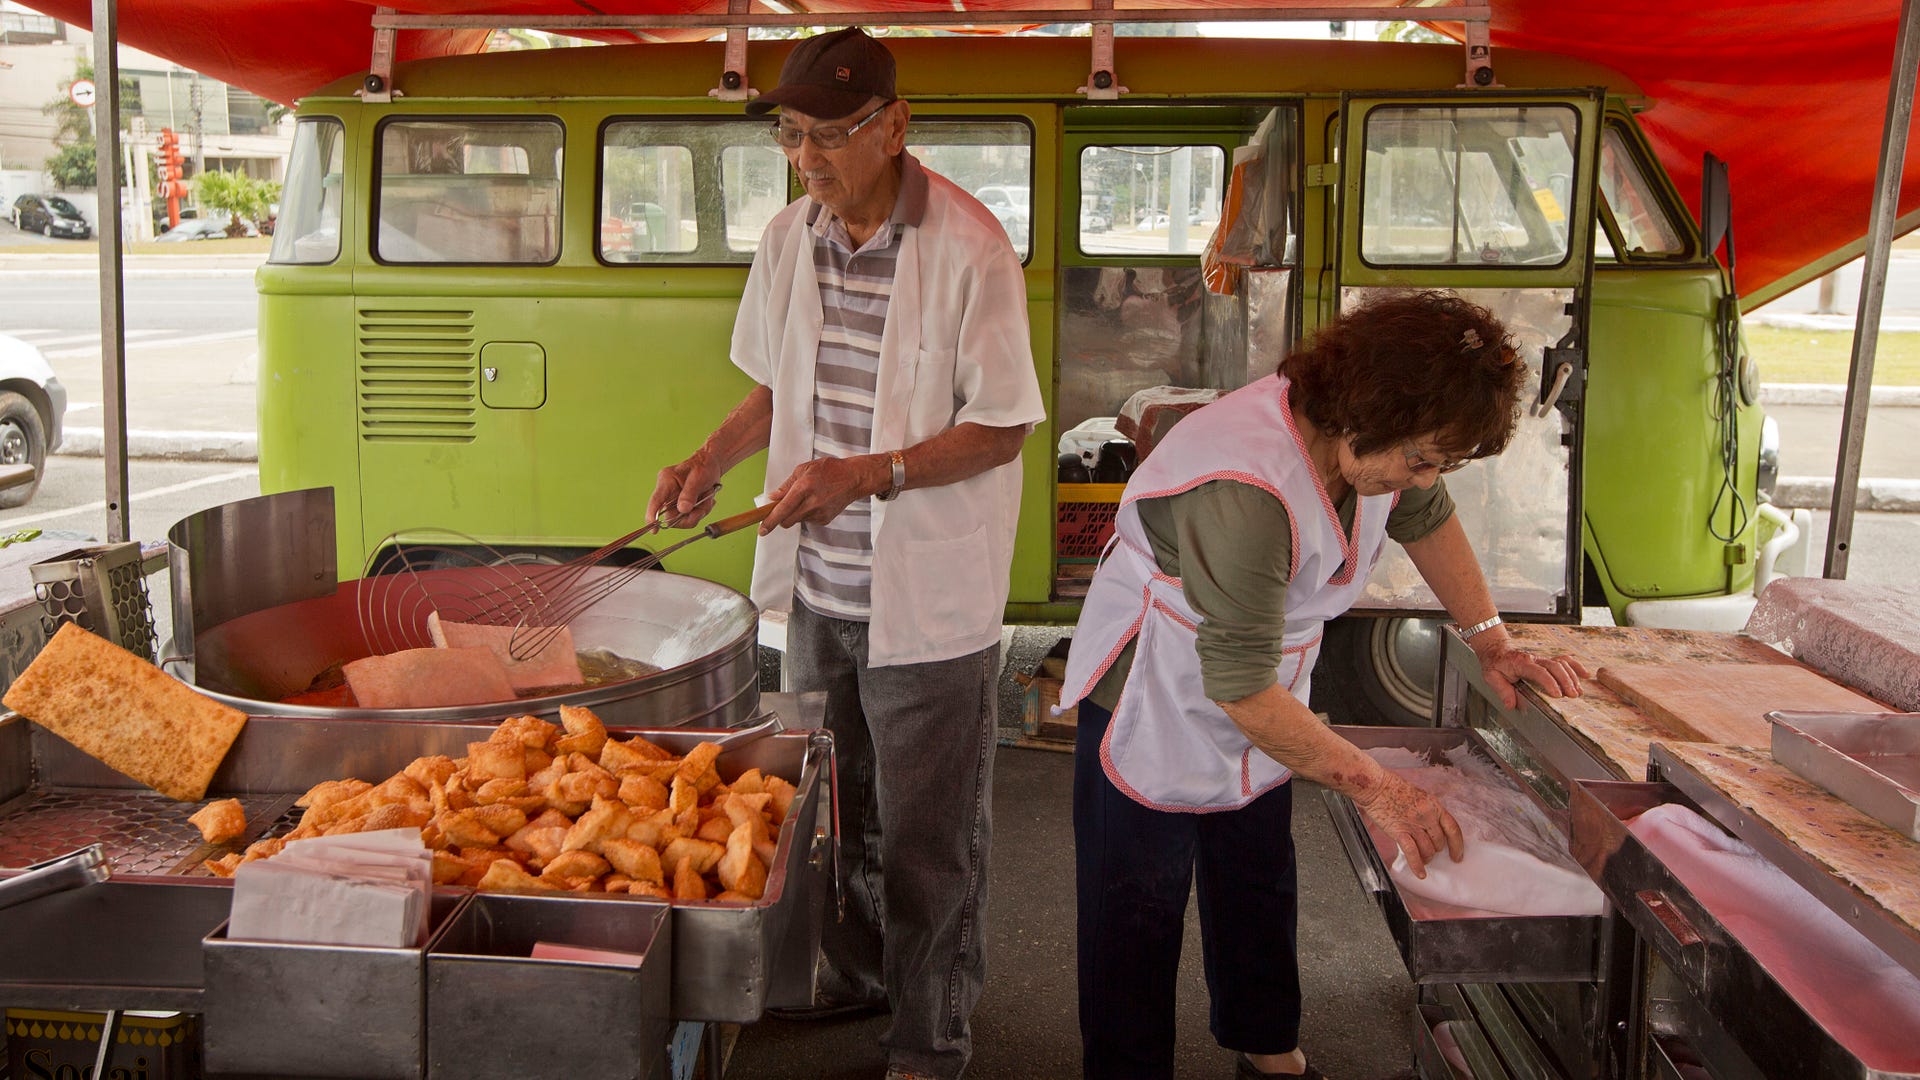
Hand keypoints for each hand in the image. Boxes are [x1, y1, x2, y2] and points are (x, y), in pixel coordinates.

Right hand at [646, 453, 722, 527]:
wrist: (710, 466)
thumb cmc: (703, 466)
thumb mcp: (698, 477)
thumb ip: (690, 493)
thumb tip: (683, 510)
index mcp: (666, 481)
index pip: (656, 501)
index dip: (652, 516)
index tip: (654, 530)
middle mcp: (667, 493)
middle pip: (671, 516)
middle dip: (689, 517)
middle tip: (703, 508)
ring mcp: (674, 501)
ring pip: (682, 519)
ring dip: (698, 513)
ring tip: (707, 499)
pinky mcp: (681, 506)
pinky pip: (690, 518)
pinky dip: (701, 512)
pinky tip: (706, 500)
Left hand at [760, 455, 884, 533]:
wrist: (854, 478)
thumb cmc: (829, 470)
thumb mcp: (804, 469)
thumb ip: (787, 485)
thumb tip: (772, 498)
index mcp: (804, 488)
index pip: (782, 509)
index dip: (770, 521)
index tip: (762, 531)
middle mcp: (812, 503)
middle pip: (787, 521)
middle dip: (780, 518)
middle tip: (782, 507)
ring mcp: (819, 514)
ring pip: (797, 520)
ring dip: (796, 512)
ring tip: (808, 497)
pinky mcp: (825, 520)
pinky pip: (808, 520)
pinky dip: (807, 513)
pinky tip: (817, 501)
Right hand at [1352, 769, 1463, 878]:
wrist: (1375, 785)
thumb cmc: (1392, 787)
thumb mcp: (1419, 795)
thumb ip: (1428, 811)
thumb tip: (1432, 828)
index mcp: (1434, 805)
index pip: (1453, 829)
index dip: (1457, 845)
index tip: (1457, 855)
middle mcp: (1427, 815)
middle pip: (1439, 842)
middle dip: (1436, 850)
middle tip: (1430, 853)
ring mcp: (1414, 824)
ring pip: (1428, 850)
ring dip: (1426, 858)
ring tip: (1422, 860)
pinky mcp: (1400, 831)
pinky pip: (1413, 853)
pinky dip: (1417, 865)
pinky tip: (1420, 873)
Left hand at [1474, 641, 1590, 709]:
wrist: (1496, 650)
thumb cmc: (1495, 665)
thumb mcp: (1491, 677)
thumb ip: (1502, 690)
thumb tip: (1511, 705)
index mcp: (1521, 663)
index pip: (1538, 671)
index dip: (1549, 682)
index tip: (1557, 694)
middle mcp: (1534, 659)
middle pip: (1554, 666)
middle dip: (1565, 680)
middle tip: (1572, 696)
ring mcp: (1542, 659)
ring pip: (1561, 663)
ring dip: (1572, 677)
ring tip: (1578, 692)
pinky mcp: (1546, 660)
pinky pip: (1564, 660)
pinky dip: (1575, 666)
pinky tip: (1585, 675)